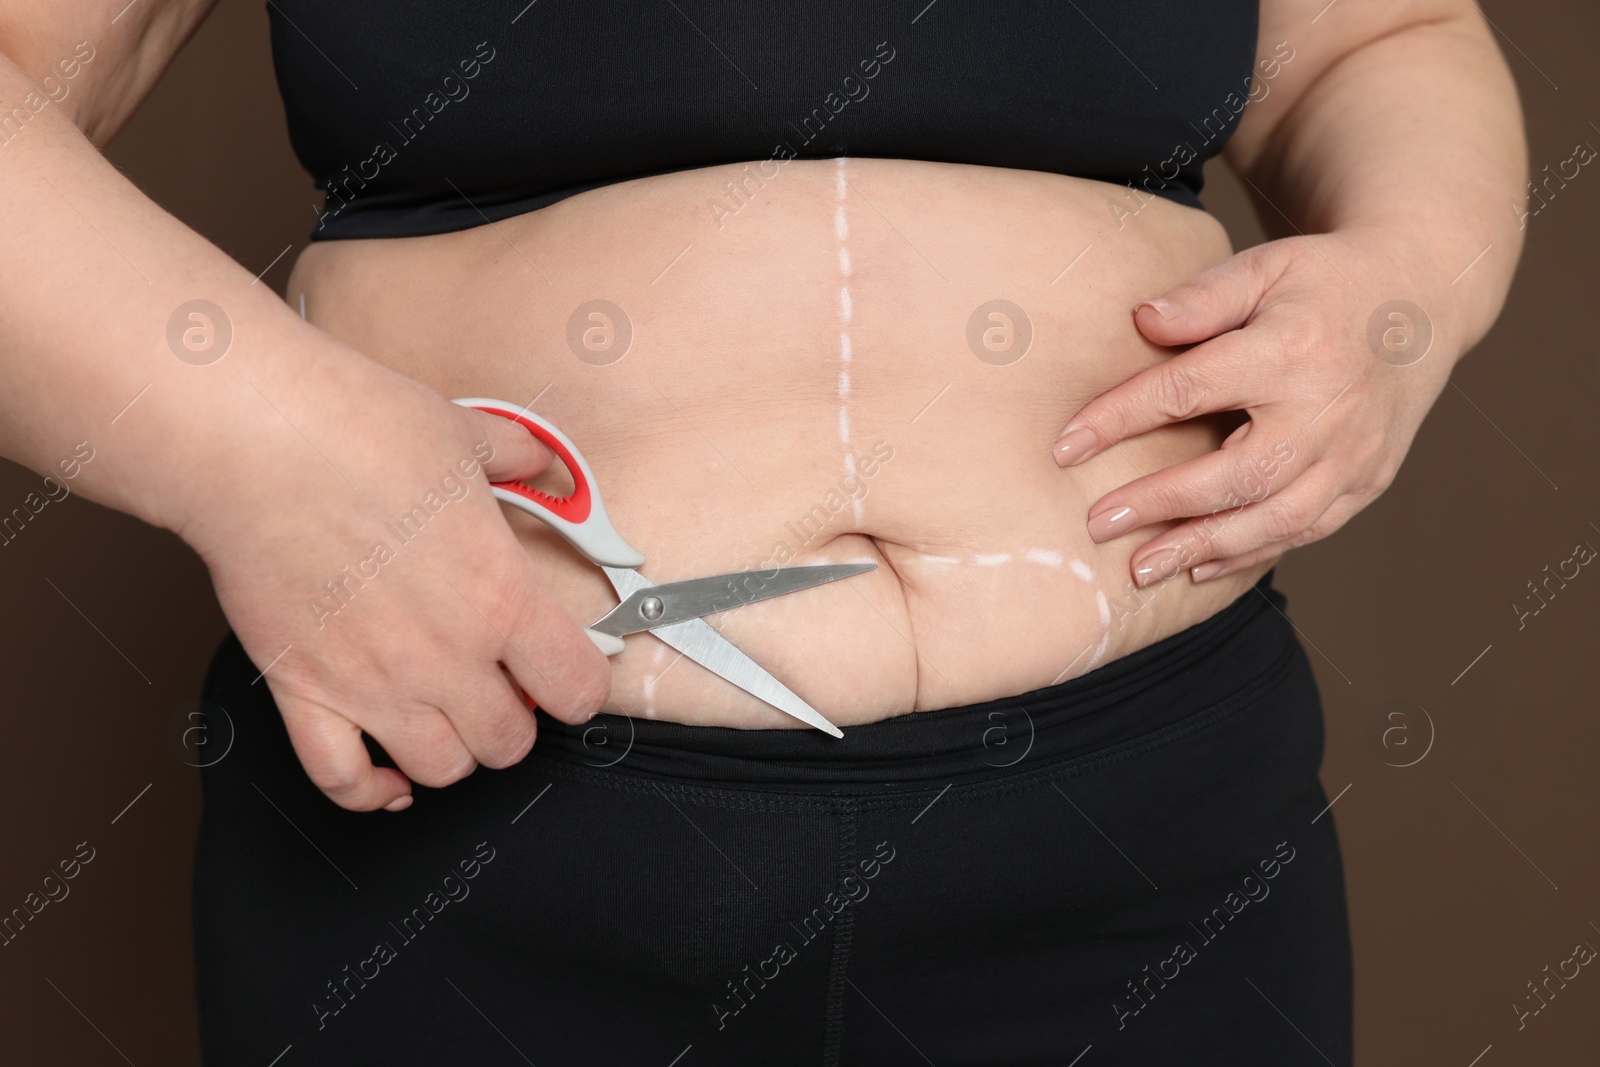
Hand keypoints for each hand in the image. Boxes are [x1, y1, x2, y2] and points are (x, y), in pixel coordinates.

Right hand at [181, 364, 613, 811]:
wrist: (257, 442)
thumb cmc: (358, 431)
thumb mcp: (468, 433)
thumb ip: (519, 459)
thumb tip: (546, 464)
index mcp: (500, 597)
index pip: (577, 690)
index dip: (579, 687)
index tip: (567, 673)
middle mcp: (446, 656)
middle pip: (509, 742)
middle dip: (513, 721)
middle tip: (499, 689)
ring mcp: (373, 683)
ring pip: (441, 770)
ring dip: (451, 750)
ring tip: (445, 714)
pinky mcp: (304, 691)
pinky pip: (342, 780)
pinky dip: (369, 789)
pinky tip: (385, 772)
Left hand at [1051, 229, 1449, 586]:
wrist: (1424, 298)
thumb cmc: (1325, 281)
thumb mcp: (1266, 265)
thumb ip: (1203, 296)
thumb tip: (1141, 321)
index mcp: (1294, 348)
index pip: (1190, 391)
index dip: (1121, 418)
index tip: (1065, 446)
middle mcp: (1330, 409)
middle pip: (1238, 472)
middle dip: (1163, 504)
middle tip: (1098, 523)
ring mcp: (1355, 453)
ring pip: (1276, 517)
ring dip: (1205, 547)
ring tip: (1141, 569)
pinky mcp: (1367, 480)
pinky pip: (1306, 529)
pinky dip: (1252, 554)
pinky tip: (1201, 567)